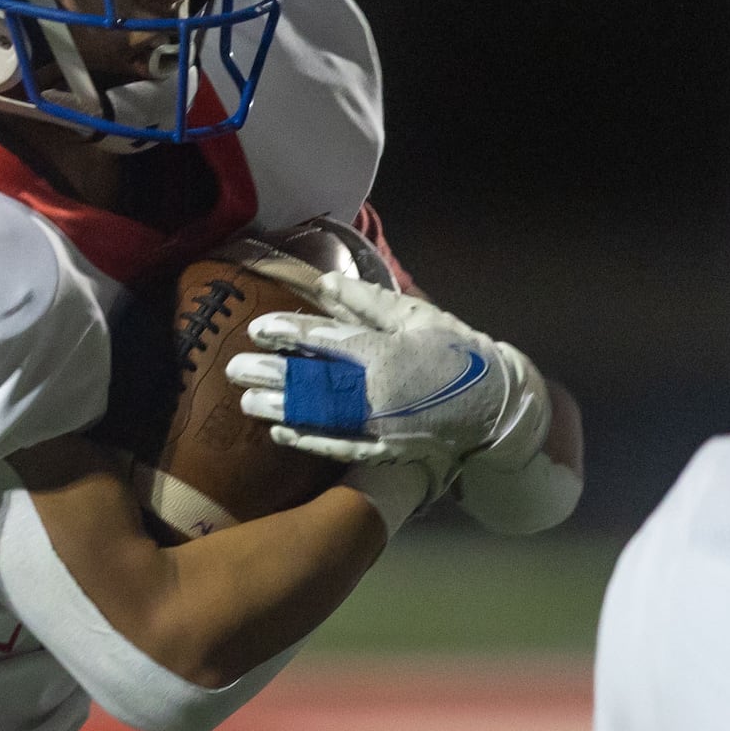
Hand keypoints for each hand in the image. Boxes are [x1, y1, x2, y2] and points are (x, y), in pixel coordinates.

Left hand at [223, 274, 546, 512]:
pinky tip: (280, 431)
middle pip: (310, 379)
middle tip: (234, 368)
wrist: (495, 404)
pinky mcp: (386, 449)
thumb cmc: (455, 351)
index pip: (324, 339)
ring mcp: (380, 424)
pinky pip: (338, 446)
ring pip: (317, 414)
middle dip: (268, 373)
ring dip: (278, 407)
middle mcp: (376, 390)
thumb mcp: (415, 317)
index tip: (257, 329)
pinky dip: (307, 439)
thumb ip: (366, 302)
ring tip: (245, 400)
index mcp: (384, 351)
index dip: (286, 333)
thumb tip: (324, 280)